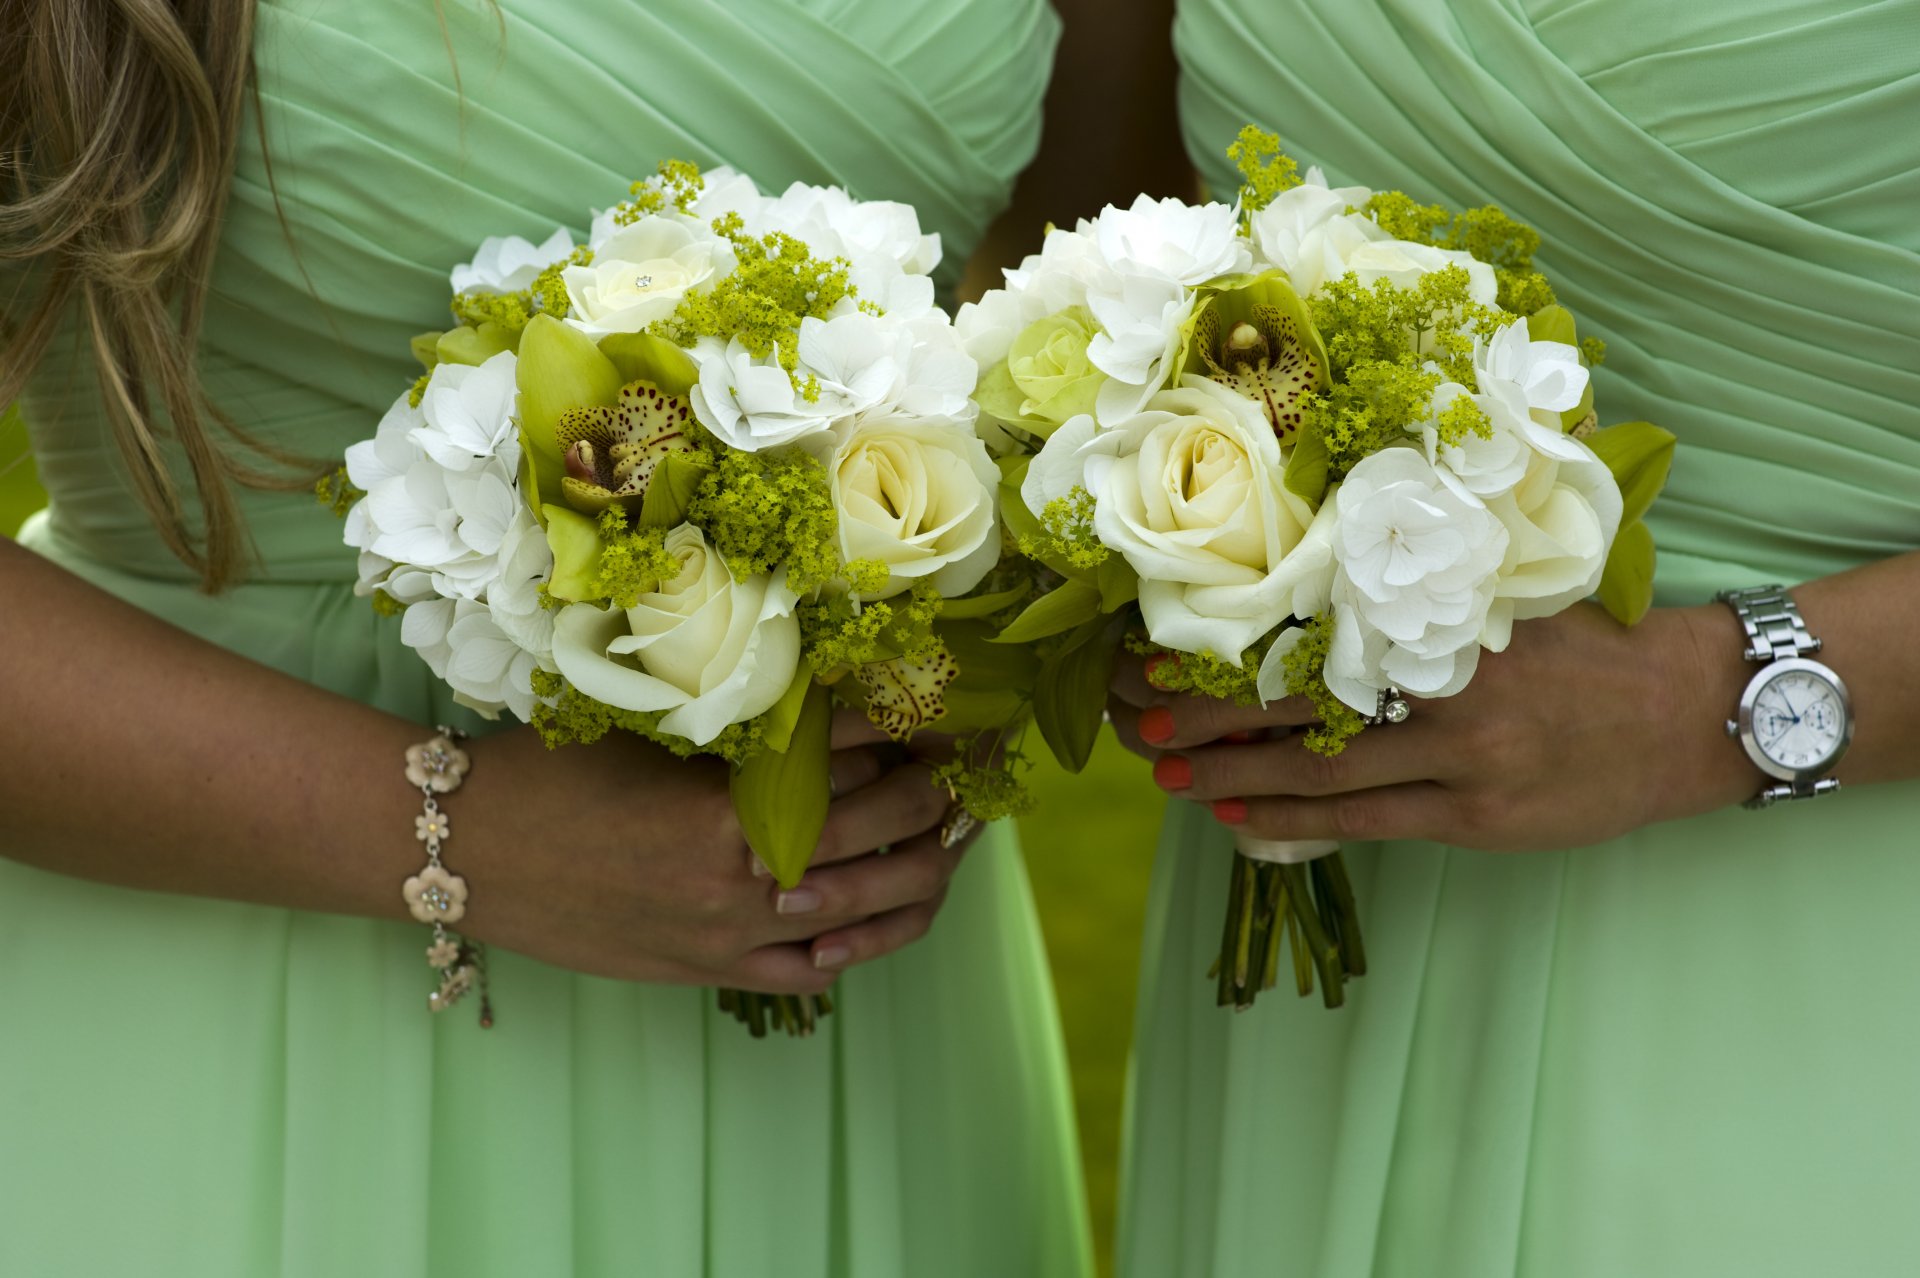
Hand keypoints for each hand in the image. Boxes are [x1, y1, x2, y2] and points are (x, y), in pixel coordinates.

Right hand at [458, 709, 973, 994]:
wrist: (466, 853)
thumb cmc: (550, 775)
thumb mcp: (649, 727)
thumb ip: (742, 722)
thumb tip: (831, 697)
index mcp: (729, 803)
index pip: (855, 753)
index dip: (908, 723)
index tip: (941, 703)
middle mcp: (744, 876)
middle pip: (884, 827)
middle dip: (937, 789)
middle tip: (961, 761)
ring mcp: (731, 933)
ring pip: (871, 909)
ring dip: (925, 867)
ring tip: (951, 836)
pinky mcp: (710, 970)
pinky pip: (816, 971)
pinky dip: (863, 943)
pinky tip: (886, 913)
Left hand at [1108, 604, 1758, 851]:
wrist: (1688, 711)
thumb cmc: (1585, 647)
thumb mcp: (1503, 596)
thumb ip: (1416, 591)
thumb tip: (1311, 586)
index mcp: (1444, 613)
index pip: (1313, 626)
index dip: (1233, 643)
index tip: (1165, 645)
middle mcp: (1444, 679)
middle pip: (1300, 697)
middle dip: (1213, 710)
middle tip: (1141, 714)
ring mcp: (1462, 754)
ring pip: (1321, 766)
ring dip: (1235, 772)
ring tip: (1167, 773)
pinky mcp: (1477, 815)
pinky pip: (1364, 819)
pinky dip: (1295, 818)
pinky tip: (1239, 817)